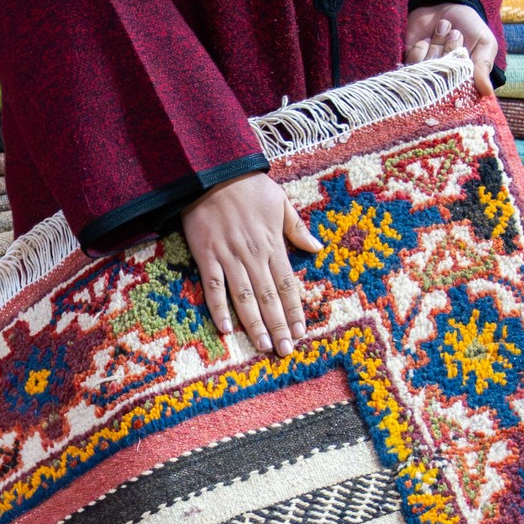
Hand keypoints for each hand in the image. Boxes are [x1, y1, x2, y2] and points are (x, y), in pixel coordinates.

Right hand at [180, 171, 320, 353]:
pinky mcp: (207, 256)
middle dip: (278, 325)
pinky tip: (226, 329)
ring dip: (255, 324)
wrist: (212, 172)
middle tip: (285, 351)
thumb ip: (296, 228)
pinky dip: (219, 309)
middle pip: (269, 297)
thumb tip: (316, 247)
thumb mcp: (280, 201)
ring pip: (245, 297)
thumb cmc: (248, 185)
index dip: (294, 311)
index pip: (287, 285)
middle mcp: (253, 256)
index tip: (301, 332)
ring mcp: (229, 258)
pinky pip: (214, 287)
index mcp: (273, 244)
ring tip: (264, 346)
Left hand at [404, 2, 497, 96]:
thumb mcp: (485, 43)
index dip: (461, 72)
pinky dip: (421, 47)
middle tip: (456, 33)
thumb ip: (484, 66)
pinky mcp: (411, 64)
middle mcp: (444, 79)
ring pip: (428, 69)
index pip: (461, 89)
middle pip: (443, 76)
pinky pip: (413, 63)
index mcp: (464, 79)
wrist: (446, 5)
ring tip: (443, 29)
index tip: (464, 51)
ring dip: (437, 44)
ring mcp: (426, 72)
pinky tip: (427, 38)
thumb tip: (488, 92)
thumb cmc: (469, 26)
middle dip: (450, 49)